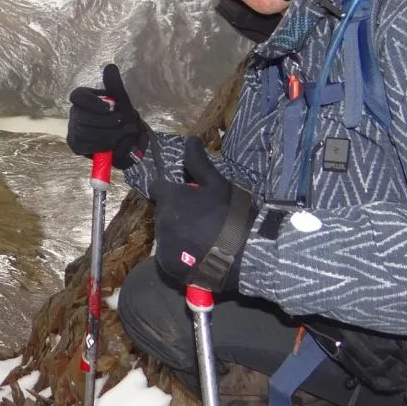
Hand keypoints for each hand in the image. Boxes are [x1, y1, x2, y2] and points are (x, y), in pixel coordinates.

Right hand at [66, 64, 148, 169]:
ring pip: (87, 133)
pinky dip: (105, 145)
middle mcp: (74, 112)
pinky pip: (88, 146)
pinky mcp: (76, 145)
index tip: (109, 107)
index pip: (78, 97)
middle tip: (126, 121)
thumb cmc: (119, 114)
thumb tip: (110, 67)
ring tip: (126, 132)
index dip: (92, 102)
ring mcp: (73, 130)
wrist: (123, 135)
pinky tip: (116, 142)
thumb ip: (115, 84)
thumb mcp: (120, 99)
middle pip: (82, 117)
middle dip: (107, 121)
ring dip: (110, 134)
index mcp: (82, 97)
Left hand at [152, 138, 257, 292]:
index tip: (186, 192)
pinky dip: (179, 251)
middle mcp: (161, 221)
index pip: (159, 187)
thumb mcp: (217, 184)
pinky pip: (169, 253)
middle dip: (177, 209)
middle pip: (163, 211)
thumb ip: (198, 163)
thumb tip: (189, 140)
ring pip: (166, 232)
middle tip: (201, 215)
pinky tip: (199, 250)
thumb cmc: (232, 214)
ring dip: (178, 231)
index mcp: (170, 198)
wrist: (247, 254)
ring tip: (202, 235)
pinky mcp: (169, 265)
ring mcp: (164, 245)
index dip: (171, 188)